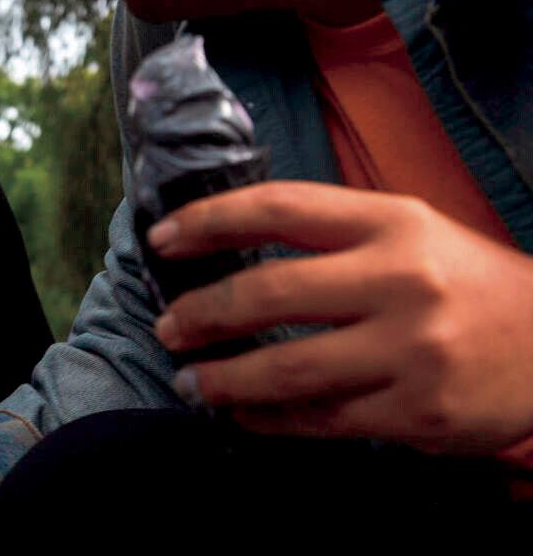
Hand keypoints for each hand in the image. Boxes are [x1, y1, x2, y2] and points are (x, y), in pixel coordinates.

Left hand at [149, 181, 532, 453]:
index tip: (163, 238)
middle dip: (202, 312)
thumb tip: (227, 250)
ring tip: (189, 380)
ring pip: (286, 368)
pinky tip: (241, 415)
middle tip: (167, 326)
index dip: (210, 220)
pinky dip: (268, 419)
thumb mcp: (408, 233)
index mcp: (392, 222)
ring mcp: (411, 350)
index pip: (279, 208)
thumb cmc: (464, 282)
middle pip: (270, 291)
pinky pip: (320, 420)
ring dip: (222, 378)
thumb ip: (331, 235)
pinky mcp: (418, 412)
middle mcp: (401, 280)